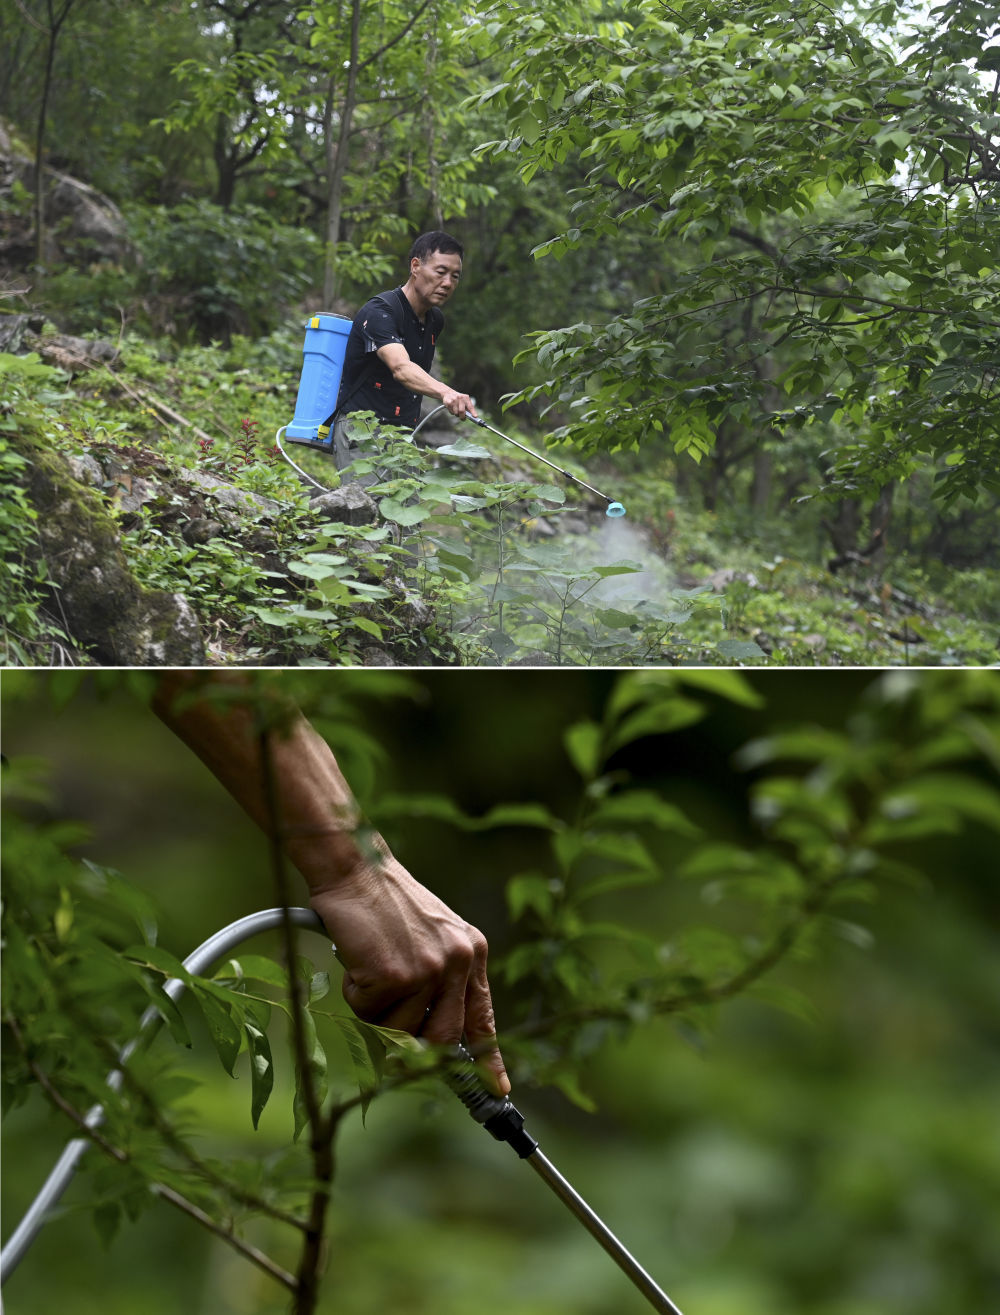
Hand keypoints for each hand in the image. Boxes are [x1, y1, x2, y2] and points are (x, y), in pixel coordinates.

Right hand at [309, 856, 509, 1096]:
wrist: (355, 868)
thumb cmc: (385, 902)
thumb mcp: (432, 934)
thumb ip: (441, 978)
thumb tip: (434, 1034)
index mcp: (471, 951)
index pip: (484, 1016)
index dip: (489, 1057)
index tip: (498, 1088)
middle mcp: (457, 961)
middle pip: (441, 1038)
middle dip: (412, 1042)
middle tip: (390, 1028)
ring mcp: (427, 970)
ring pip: (399, 1029)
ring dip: (375, 1008)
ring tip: (370, 965)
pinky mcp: (394, 975)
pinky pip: (368, 1012)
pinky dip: (355, 992)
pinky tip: (357, 958)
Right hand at [441, 388, 477, 420]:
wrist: (448, 393)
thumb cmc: (459, 399)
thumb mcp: (465, 400)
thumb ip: (468, 407)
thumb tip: (473, 416)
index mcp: (466, 398)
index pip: (470, 406)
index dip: (473, 412)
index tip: (475, 416)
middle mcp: (460, 398)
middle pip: (461, 411)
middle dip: (462, 417)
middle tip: (463, 418)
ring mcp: (454, 400)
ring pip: (456, 413)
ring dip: (457, 414)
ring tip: (456, 410)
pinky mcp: (448, 403)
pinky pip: (451, 412)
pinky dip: (452, 412)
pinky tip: (452, 408)